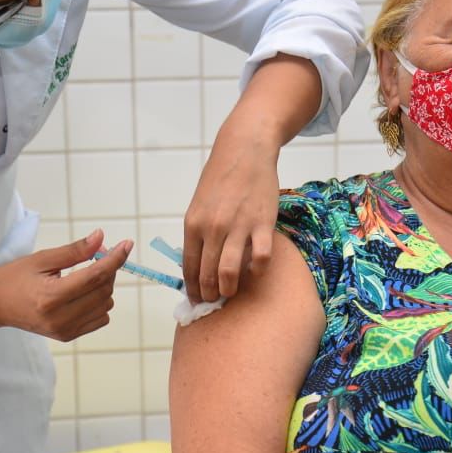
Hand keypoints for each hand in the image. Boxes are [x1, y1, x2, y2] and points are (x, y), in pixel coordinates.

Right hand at [0, 229, 131, 341]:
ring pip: (106, 304)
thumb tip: (101, 238)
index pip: (95, 276)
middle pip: (103, 290)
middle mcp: (60, 317)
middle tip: (98, 254)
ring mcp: (65, 330)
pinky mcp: (68, 336)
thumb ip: (74, 251)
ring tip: (84, 274)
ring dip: (104, 286)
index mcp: (51, 296)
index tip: (127, 244)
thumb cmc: (14, 278)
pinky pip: (100, 318)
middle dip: (108, 269)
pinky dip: (99, 302)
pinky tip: (83, 293)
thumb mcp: (42, 259)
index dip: (115, 259)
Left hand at [182, 132, 279, 302]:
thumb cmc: (219, 179)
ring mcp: (238, 227)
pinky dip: (257, 270)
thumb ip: (197, 234)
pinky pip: (260, 258)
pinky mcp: (262, 224)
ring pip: (229, 272)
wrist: (244, 151)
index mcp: (193, 224)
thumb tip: (196, 265)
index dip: (192, 289)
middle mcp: (213, 228)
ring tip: (230, 293)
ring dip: (228, 289)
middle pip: (207, 274)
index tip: (196, 301)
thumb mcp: (198, 206)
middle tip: (214, 301)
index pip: (189, 268)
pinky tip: (255, 270)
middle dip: (209, 294)